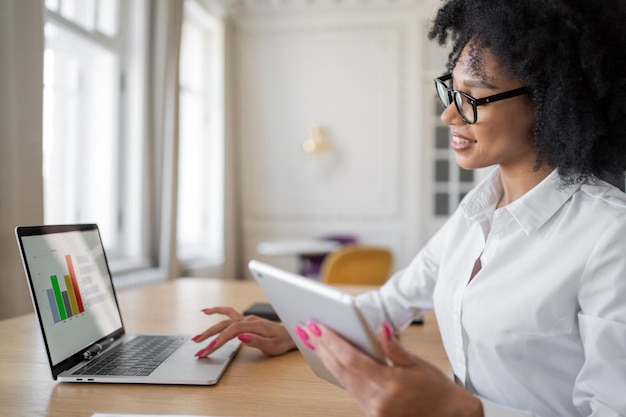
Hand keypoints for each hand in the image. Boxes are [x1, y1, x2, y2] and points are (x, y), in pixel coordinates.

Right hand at [192, 306, 295, 356]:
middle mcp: (248, 319)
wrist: (290, 334)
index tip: (209, 349)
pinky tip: (207, 311)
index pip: (232, 331)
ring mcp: (246, 319)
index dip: (219, 340)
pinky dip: (217, 311)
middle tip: (198, 348)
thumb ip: (256, 341)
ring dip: (210, 329)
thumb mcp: (272, 346)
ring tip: (197, 337)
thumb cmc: (282, 341)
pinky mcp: (245, 320)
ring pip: (224, 322)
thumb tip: (240, 337)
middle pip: (225, 326)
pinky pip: (228, 314)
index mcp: (254, 325)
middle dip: (210, 337)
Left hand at [294, 321, 482, 416]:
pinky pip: (350, 391)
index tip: (318, 327)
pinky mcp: (372, 416)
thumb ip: (394, 347)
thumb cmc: (437, 390)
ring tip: (313, 342)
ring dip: (326, 360)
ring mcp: (374, 411)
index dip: (332, 341)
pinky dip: (339, 374)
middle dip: (322, 348)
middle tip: (307, 330)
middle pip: (342, 370)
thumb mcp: (418, 364)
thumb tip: (379, 327)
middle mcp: (378, 401)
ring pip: (343, 382)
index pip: (352, 359)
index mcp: (390, 384)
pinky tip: (331, 361)